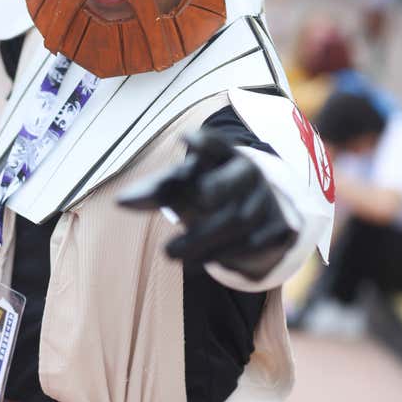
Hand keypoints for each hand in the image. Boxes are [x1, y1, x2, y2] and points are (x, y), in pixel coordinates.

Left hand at [118, 131, 296, 278]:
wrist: (260, 217)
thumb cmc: (209, 194)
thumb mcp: (185, 188)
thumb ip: (156, 192)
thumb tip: (120, 202)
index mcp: (225, 156)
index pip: (216, 145)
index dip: (205, 142)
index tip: (187, 138)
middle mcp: (250, 173)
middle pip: (235, 179)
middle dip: (217, 186)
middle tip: (198, 197)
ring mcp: (269, 200)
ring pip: (238, 219)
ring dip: (201, 240)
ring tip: (169, 253)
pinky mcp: (281, 228)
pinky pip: (255, 244)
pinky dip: (226, 256)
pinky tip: (200, 263)